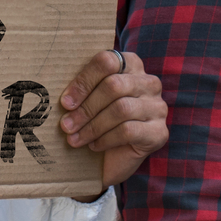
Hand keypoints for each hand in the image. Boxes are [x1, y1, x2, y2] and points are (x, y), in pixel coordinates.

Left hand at [58, 49, 168, 187]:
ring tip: (74, 138)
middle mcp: (149, 83)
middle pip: (114, 85)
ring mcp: (157, 107)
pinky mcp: (159, 132)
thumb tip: (62, 95)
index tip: (65, 101)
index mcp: (131, 65)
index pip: (107, 61)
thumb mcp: (89, 100)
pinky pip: (129, 131)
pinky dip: (106, 139)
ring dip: (92, 126)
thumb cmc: (98, 122)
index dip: (84, 80)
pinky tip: (93, 146)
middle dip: (86, 107)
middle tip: (66, 124)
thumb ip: (82, 88)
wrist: (113, 159)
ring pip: (121, 109)